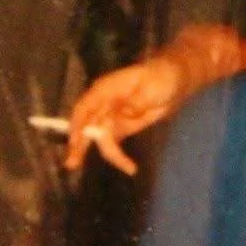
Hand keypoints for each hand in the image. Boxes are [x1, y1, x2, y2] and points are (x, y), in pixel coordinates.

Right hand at [64, 57, 184, 174]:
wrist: (174, 80)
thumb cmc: (160, 77)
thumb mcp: (151, 86)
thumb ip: (137, 101)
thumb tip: (124, 114)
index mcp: (105, 90)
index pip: (84, 107)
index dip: (78, 124)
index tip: (75, 141)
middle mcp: (103, 104)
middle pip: (86, 126)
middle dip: (79, 145)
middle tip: (72, 163)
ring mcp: (111, 117)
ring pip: (100, 138)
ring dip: (105, 154)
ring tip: (122, 168)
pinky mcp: (122, 127)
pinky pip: (114, 143)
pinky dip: (119, 156)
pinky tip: (129, 167)